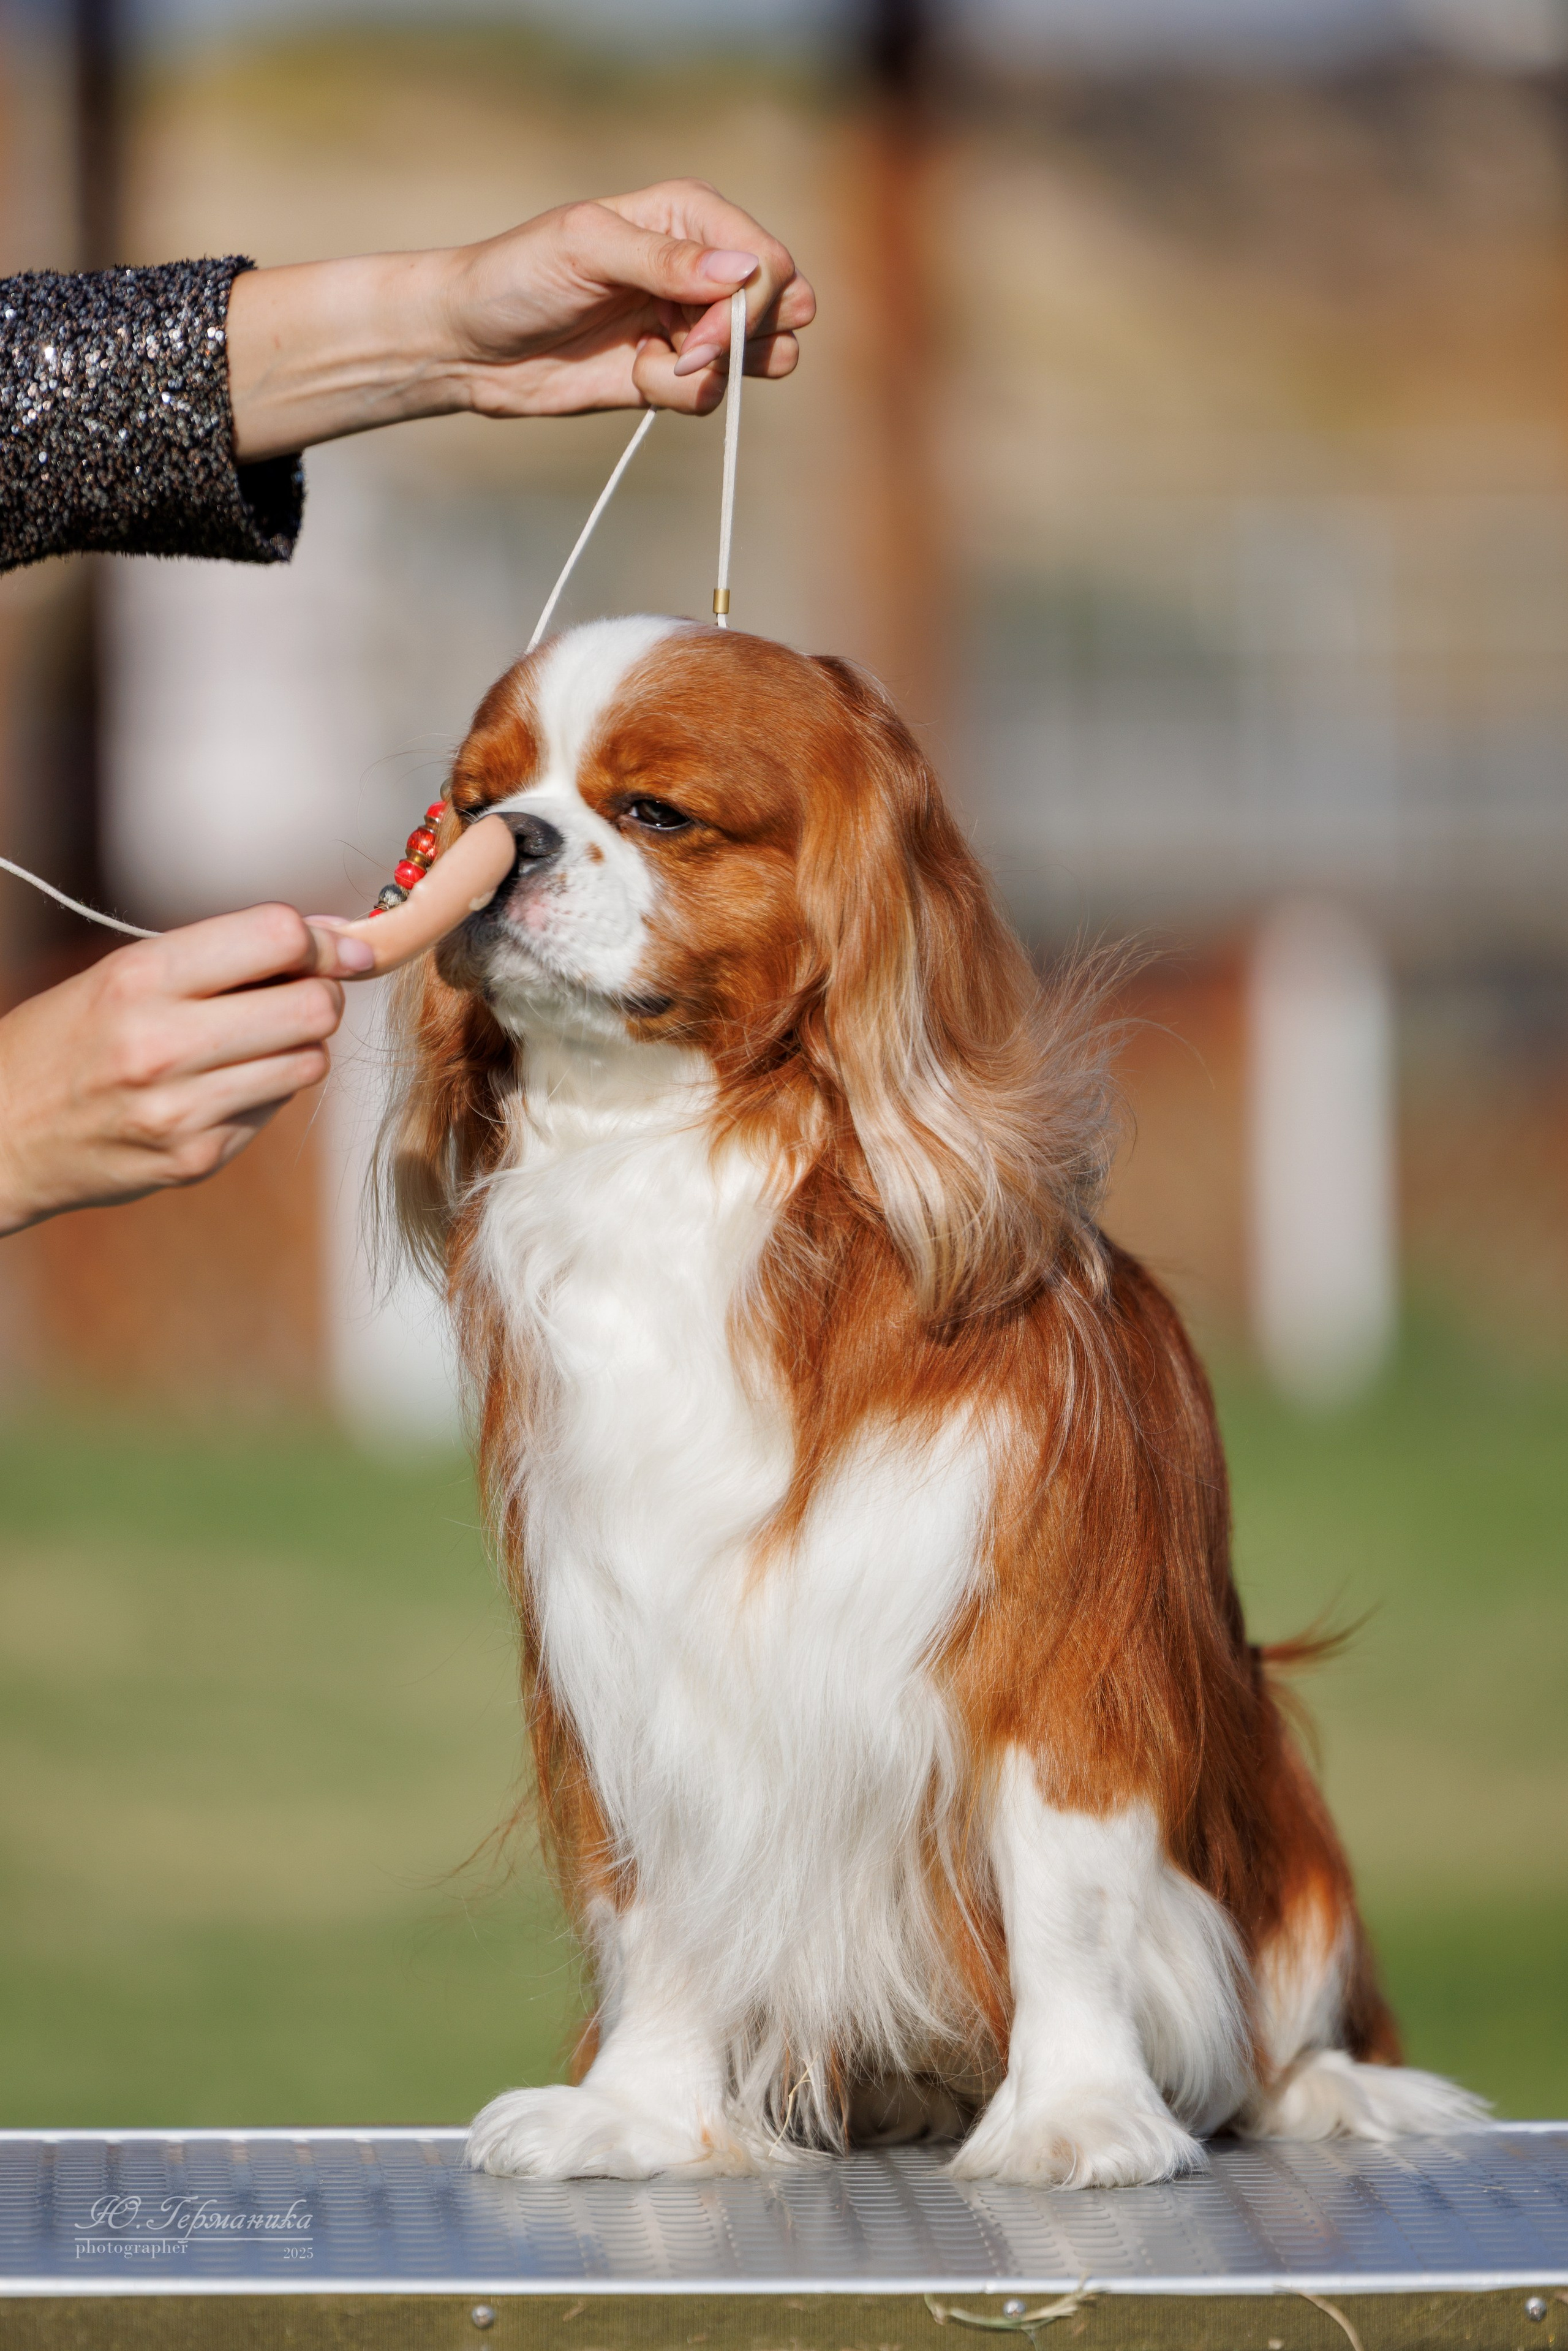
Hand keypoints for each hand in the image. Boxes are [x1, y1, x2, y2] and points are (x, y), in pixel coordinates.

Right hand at [0, 905, 372, 1235]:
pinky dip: (264, 1091)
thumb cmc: (68, 1041)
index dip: (320, 939)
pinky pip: (275, 1110)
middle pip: (314, 1006)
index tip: (333, 948)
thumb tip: (328, 934)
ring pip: (310, 1063)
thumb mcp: (121, 975)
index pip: (277, 935)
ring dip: (299, 1047)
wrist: (0, 1134)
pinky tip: (219, 1087)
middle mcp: (161, 1043)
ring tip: (253, 1042)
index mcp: (139, 978)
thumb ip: (221, 955)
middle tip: (301, 995)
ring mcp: (181, 1110)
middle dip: (323, 995)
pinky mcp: (196, 1158)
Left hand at [227, 179, 814, 460]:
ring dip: (713, 372)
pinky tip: (633, 374)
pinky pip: (714, 396)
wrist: (469, 345)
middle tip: (685, 351)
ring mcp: (691, 322)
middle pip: (784, 306)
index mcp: (691, 215)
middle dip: (742, 339)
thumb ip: (665, 260)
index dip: (749, 304)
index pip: (768, 260)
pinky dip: (678, 395)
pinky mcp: (674, 373)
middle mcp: (702, 265)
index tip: (697, 334)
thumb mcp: (586, 249)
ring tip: (654, 361)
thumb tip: (743, 269)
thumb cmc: (516, 276)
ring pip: (762, 357)